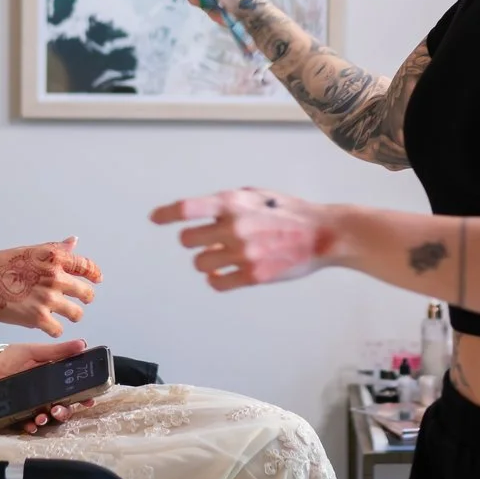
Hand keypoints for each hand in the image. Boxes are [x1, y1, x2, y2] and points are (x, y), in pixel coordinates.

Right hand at [0, 238, 101, 336]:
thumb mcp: (29, 250)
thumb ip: (54, 249)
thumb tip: (73, 242)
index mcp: (54, 258)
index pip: (86, 266)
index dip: (94, 274)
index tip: (97, 279)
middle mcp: (55, 278)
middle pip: (86, 293)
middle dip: (85, 298)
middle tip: (80, 301)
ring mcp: (48, 299)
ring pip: (77, 314)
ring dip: (72, 315)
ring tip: (65, 315)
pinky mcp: (38, 318)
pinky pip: (58, 330)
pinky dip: (54, 329)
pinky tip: (48, 325)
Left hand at [0, 337, 87, 434]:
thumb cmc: (10, 359)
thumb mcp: (34, 351)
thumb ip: (57, 350)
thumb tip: (82, 344)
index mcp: (52, 379)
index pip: (72, 390)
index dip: (83, 396)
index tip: (88, 400)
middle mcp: (45, 394)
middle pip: (63, 407)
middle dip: (65, 411)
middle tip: (59, 409)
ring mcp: (33, 406)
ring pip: (48, 418)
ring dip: (49, 419)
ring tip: (43, 417)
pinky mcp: (19, 414)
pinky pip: (29, 424)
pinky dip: (32, 426)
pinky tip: (31, 424)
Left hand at [149, 188, 332, 290]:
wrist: (324, 234)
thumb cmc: (290, 213)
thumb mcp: (257, 195)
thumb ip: (229, 203)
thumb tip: (203, 213)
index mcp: (233, 203)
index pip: (188, 208)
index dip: (167, 213)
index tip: (155, 218)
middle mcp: (234, 226)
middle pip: (187, 240)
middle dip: (195, 241)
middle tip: (209, 242)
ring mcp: (243, 252)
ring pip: (201, 264)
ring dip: (208, 261)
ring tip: (224, 257)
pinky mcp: (253, 275)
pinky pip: (217, 283)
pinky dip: (218, 280)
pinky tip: (226, 274)